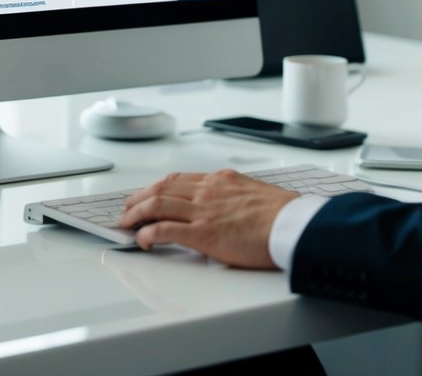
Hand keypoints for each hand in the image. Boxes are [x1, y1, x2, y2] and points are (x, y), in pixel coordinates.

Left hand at [119, 169, 298, 268]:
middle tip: (127, 209)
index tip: (147, 194)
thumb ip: (236, 197)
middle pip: (161, 188)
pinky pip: (164, 230)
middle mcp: (208, 191)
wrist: (296, 225)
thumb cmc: (286, 214)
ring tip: (125, 224)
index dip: (157, 188)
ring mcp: (204, 211)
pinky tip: (142, 241)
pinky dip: (147, 234)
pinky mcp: (203, 234)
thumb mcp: (256, 193)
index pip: (179, 179)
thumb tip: (231, 207)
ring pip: (156, 204)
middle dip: (139, 199)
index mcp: (221, 180)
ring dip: (135, 214)